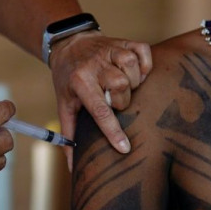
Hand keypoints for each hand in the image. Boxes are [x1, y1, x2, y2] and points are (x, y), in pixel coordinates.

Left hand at [49, 31, 151, 162]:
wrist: (69, 43)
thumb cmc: (68, 79)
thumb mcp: (64, 105)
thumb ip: (69, 135)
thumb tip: (73, 168)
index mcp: (79, 82)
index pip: (99, 110)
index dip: (113, 131)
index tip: (125, 148)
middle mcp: (95, 65)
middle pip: (120, 85)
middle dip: (123, 99)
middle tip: (116, 101)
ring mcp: (110, 50)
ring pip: (132, 67)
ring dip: (134, 80)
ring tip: (127, 86)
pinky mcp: (124, 41)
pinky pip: (143, 51)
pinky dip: (145, 64)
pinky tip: (138, 72)